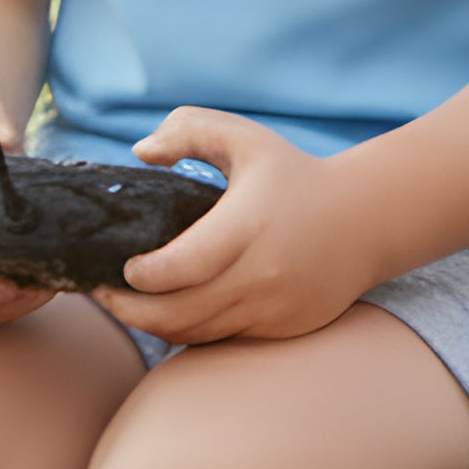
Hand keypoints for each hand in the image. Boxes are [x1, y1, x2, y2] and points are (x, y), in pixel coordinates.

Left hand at [102, 111, 379, 346]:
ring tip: (130, 304)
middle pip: (177, 314)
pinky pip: (223, 338)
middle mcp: (260, 274)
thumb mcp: (245, 138)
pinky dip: (192, 329)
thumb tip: (141, 152)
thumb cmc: (294, 174)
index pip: (179, 268)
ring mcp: (273, 308)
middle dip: (129, 310)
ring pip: (196, 333)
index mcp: (246, 226)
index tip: (122, 266)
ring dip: (156, 324)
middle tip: (103, 294)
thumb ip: (189, 129)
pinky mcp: (282, 328)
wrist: (365, 220)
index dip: (140, 277)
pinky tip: (174, 310)